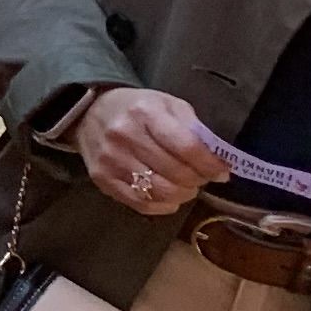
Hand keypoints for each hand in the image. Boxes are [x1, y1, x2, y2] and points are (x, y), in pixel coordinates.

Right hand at [71, 86, 228, 215]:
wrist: (88, 113)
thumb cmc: (136, 109)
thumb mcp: (168, 105)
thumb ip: (193, 129)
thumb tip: (219, 162)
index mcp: (146, 113)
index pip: (187, 147)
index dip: (210, 164)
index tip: (222, 171)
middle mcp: (125, 136)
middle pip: (176, 173)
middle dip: (198, 180)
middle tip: (203, 177)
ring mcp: (111, 160)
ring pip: (160, 192)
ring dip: (182, 194)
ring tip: (186, 187)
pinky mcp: (102, 180)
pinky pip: (141, 203)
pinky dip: (163, 205)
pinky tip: (169, 197)